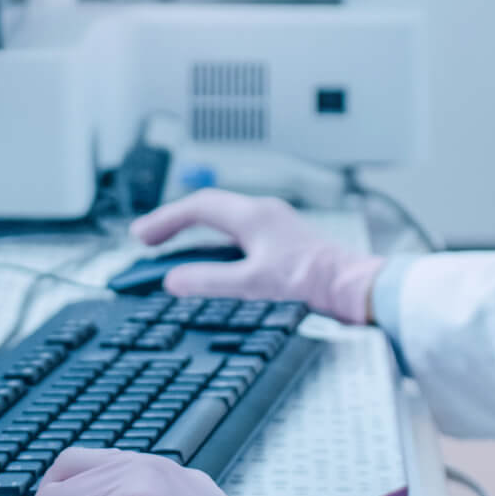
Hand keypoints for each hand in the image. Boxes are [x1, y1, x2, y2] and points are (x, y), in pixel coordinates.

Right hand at [129, 189, 384, 323]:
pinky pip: (238, 235)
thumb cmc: (312, 283)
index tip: (141, 236)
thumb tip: (174, 281)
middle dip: (175, 223)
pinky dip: (215, 245)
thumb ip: (209, 282)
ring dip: (196, 234)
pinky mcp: (283, 243)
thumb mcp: (252, 285)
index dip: (165, 220)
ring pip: (224, 222)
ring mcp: (275, 227)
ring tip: (172, 253)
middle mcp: (264, 214)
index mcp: (253, 215)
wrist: (353, 288)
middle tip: (149, 240)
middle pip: (208, 209)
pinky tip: (211, 264)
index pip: (198, 207)